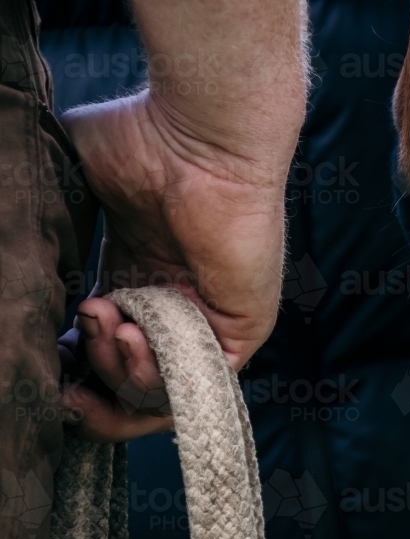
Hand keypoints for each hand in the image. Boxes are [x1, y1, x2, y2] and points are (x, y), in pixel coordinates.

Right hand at [59, 90, 289, 441]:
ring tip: (105, 324)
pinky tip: (128, 335)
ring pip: (159, 389)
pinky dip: (153, 375)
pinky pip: (200, 381)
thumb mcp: (73, 191)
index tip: (39, 360)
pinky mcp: (242, 328)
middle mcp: (174, 304)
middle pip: (129, 383)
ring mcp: (209, 319)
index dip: (68, 366)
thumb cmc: (140, 140)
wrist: (197, 134)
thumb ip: (47, 231)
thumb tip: (15, 271)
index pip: (102, 348)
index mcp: (136, 278)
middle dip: (88, 382)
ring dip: (116, 371)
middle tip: (64, 360)